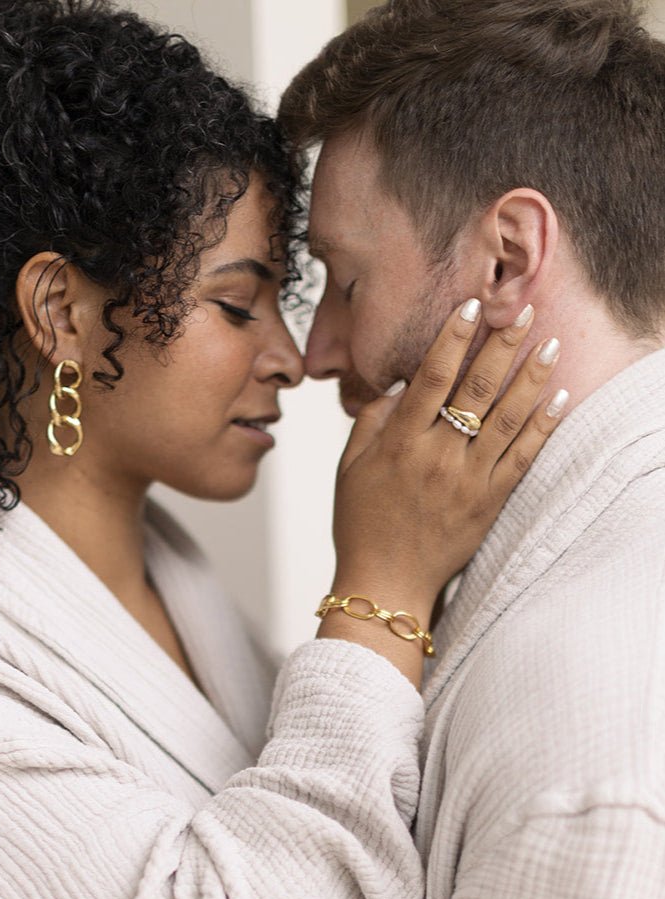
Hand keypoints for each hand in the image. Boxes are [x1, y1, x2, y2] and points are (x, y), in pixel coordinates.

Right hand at [321, 301, 563, 678]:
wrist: (386, 582)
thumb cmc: (361, 524)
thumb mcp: (350, 468)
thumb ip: (371, 420)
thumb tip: (401, 383)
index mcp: (399, 444)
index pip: (432, 378)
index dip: (453, 338)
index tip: (471, 305)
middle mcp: (436, 458)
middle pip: (475, 390)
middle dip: (500, 345)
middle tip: (521, 311)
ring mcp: (466, 481)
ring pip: (506, 419)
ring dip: (530, 378)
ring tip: (548, 345)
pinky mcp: (489, 503)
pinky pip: (521, 459)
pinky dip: (542, 427)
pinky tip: (558, 400)